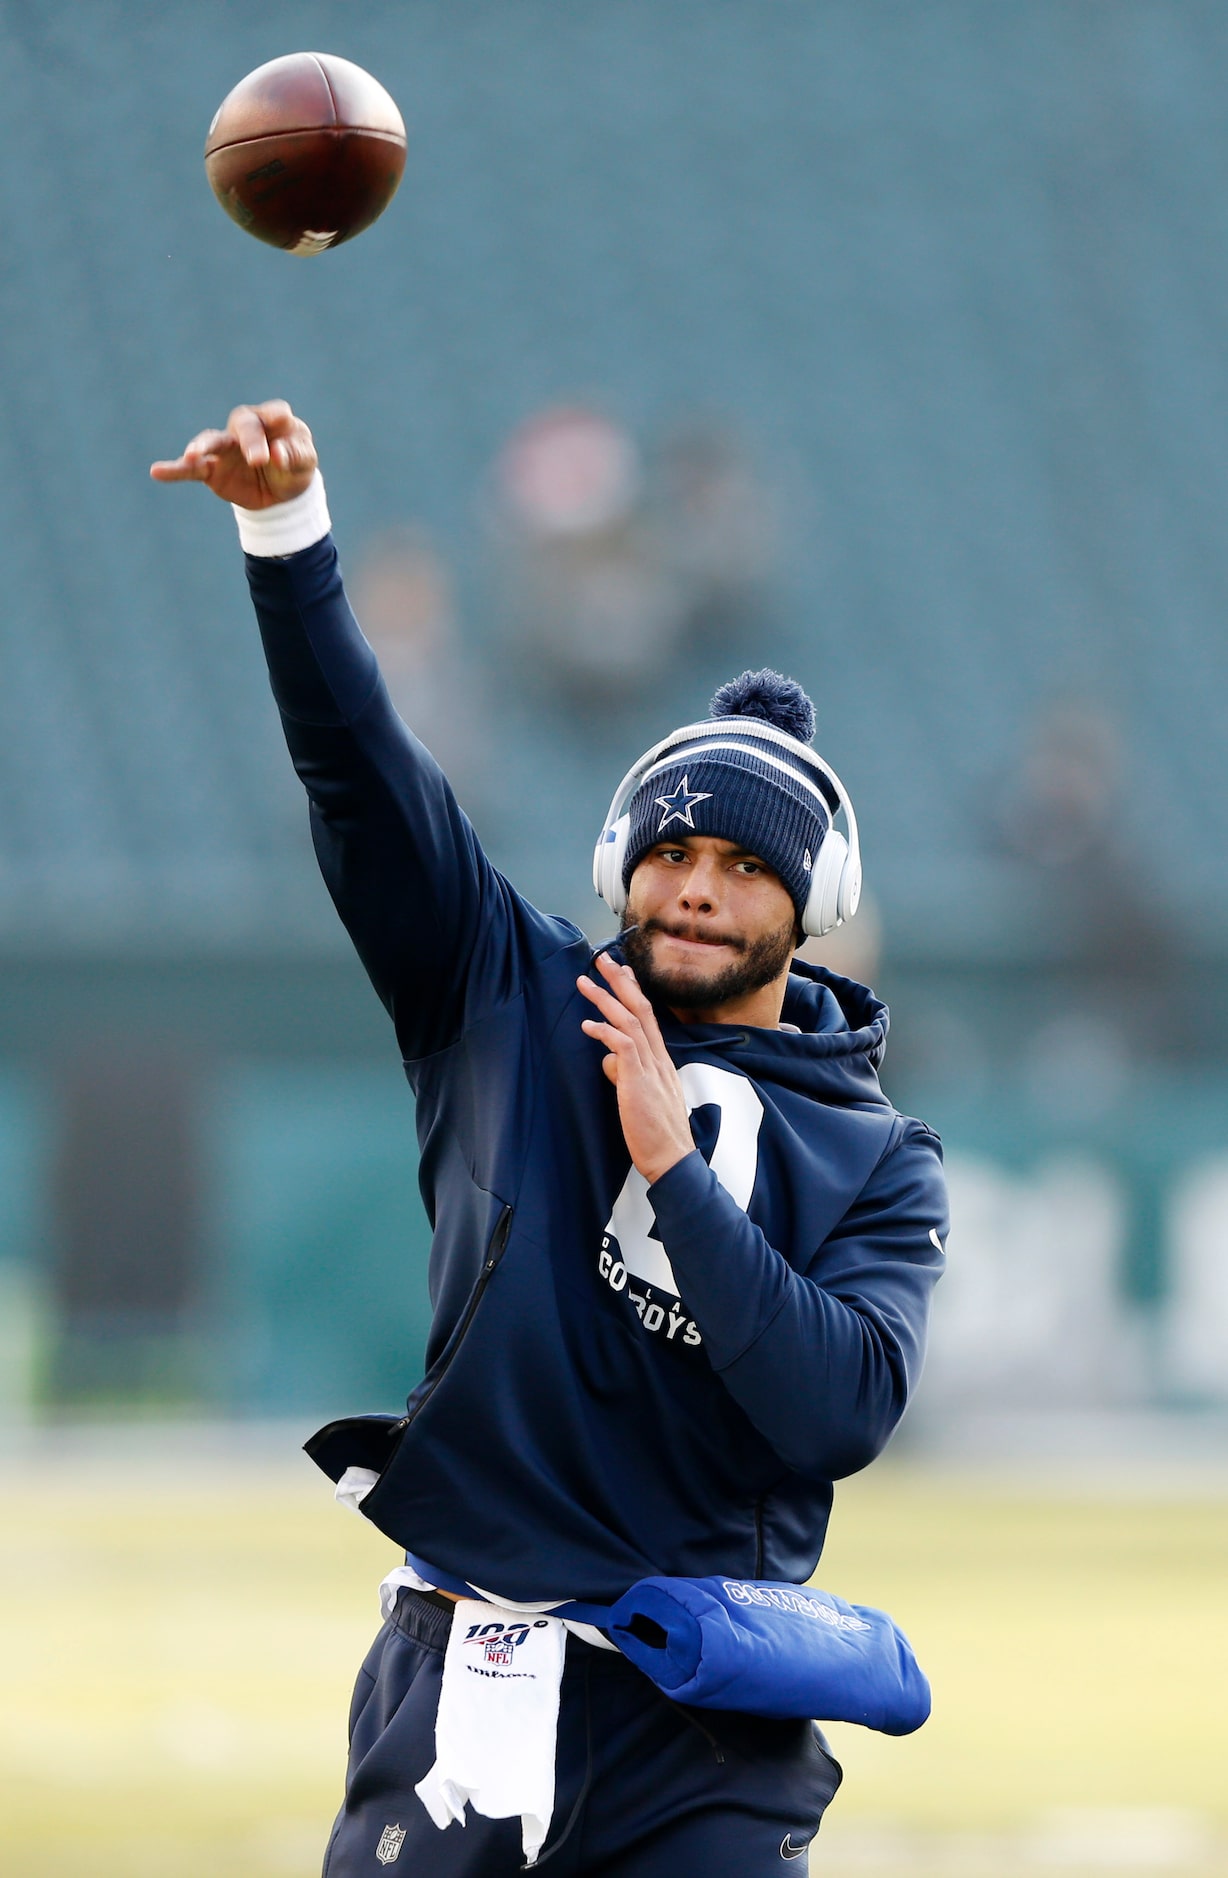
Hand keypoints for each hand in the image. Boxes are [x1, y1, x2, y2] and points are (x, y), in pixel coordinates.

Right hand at [149, 400, 316, 507]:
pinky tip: (157, 471)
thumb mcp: (305, 463)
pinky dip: (175, 470)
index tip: (280, 426)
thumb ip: (295, 456)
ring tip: (192, 455)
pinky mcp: (212, 470)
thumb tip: (277, 454)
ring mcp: (226, 448)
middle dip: (250, 441)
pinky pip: (191, 469)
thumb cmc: (294, 467)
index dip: (276, 418)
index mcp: (273, 420)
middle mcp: (246, 428)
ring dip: (202, 446)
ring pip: (211, 440)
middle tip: (258, 460)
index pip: (274, 414)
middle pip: (243, 424)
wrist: (282, 495)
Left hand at [578, 953, 694, 1185]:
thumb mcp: (639, 1097)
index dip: (633, 991)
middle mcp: (658, 1058)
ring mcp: (651, 1067)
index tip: (621, 971)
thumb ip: (625, 1075)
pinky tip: (587, 1027)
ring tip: (584, 983)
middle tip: (602, 959)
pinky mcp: (639, 1080)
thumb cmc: (655, 1133)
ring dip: (605, 999)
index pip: (648, 1017)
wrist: (672, 1158)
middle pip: (640, 1008)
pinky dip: (605, 1032)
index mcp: (661, 1060)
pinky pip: (623, 1046)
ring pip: (630, 1021)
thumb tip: (608, 1062)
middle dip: (620, 981)